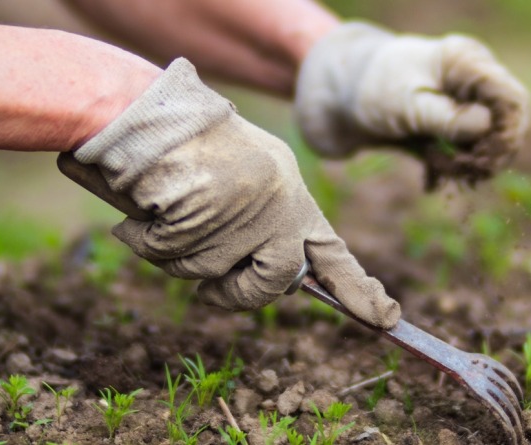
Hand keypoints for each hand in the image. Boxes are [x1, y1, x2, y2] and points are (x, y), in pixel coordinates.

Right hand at [58, 58, 400, 328]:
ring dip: (181, 255)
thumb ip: (266, 225)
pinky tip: (145, 206)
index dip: (357, 290)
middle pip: (275, 283)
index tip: (385, 318)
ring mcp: (243, 211)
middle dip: (239, 294)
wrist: (146, 110)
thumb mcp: (243, 178)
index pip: (331, 251)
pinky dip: (147, 239)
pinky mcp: (204, 217)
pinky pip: (169, 256)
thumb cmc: (185, 144)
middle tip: (211, 284)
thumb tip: (286, 281)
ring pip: (211, 275)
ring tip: (167, 210)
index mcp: (289, 191)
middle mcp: (276, 202)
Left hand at [295, 22, 528, 187]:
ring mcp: (464, 101)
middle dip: (489, 153)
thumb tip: (488, 127)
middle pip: (508, 122)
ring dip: (469, 164)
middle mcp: (472, 79)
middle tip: (464, 174)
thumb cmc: (370, 92)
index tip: (483, 161)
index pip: (512, 98)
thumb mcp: (408, 107)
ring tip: (439, 169)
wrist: (334, 98)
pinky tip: (432, 180)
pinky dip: (454, 167)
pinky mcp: (451, 122)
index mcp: (466, 63)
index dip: (507, 134)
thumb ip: (448, 118)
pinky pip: (467, 150)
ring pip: (489, 141)